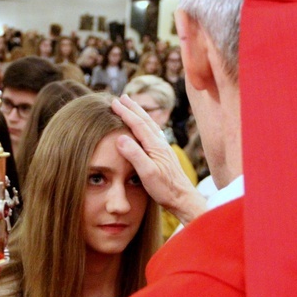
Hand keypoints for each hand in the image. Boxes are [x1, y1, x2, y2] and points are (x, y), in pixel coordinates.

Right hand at [111, 95, 206, 225]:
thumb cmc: (165, 189)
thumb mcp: (147, 173)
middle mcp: (161, 144)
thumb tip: (121, 137)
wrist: (183, 199)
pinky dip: (146, 125)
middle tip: (122, 97)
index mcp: (155, 146)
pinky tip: (146, 128)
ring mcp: (164, 149)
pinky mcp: (165, 155)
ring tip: (132, 107)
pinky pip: (153, 133)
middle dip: (133, 108)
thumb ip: (135, 155)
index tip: (114, 102)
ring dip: (140, 114)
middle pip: (145, 120)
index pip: (138, 124)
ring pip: (150, 126)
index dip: (125, 112)